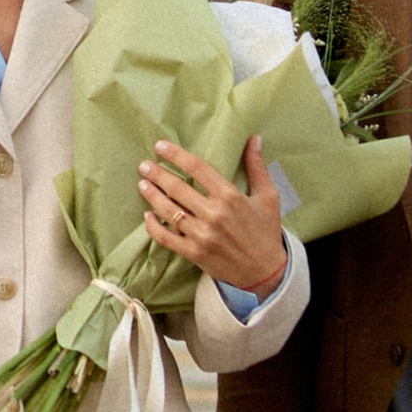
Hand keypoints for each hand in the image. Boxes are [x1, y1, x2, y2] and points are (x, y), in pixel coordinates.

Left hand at [138, 135, 287, 296]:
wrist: (265, 272)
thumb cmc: (266, 231)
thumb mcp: (268, 197)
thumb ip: (257, 167)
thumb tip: (254, 139)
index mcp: (230, 197)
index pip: (198, 168)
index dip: (176, 155)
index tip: (160, 146)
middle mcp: (214, 214)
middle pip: (178, 188)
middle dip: (157, 174)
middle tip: (144, 165)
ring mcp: (202, 235)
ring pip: (168, 211)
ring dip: (152, 196)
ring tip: (142, 184)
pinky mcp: (194, 253)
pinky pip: (166, 238)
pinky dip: (153, 227)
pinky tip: (147, 215)